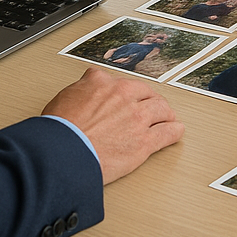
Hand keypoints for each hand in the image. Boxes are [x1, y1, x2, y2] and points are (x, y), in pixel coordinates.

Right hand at [42, 67, 183, 183]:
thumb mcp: (66, 96)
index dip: (127, 92)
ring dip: (166, 113)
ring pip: (161, 110)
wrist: (63, 153)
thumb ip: (82, 88)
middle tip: (153, 107)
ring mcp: (137, 119)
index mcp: (104, 83)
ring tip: (167, 117)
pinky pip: (167, 133)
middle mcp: (124, 97)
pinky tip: (176, 131)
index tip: (130, 97)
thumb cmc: (60, 130)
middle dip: (151, 100)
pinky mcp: (144, 142)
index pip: (123, 83)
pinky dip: (174, 131)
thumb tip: (87, 84)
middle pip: (147, 94)